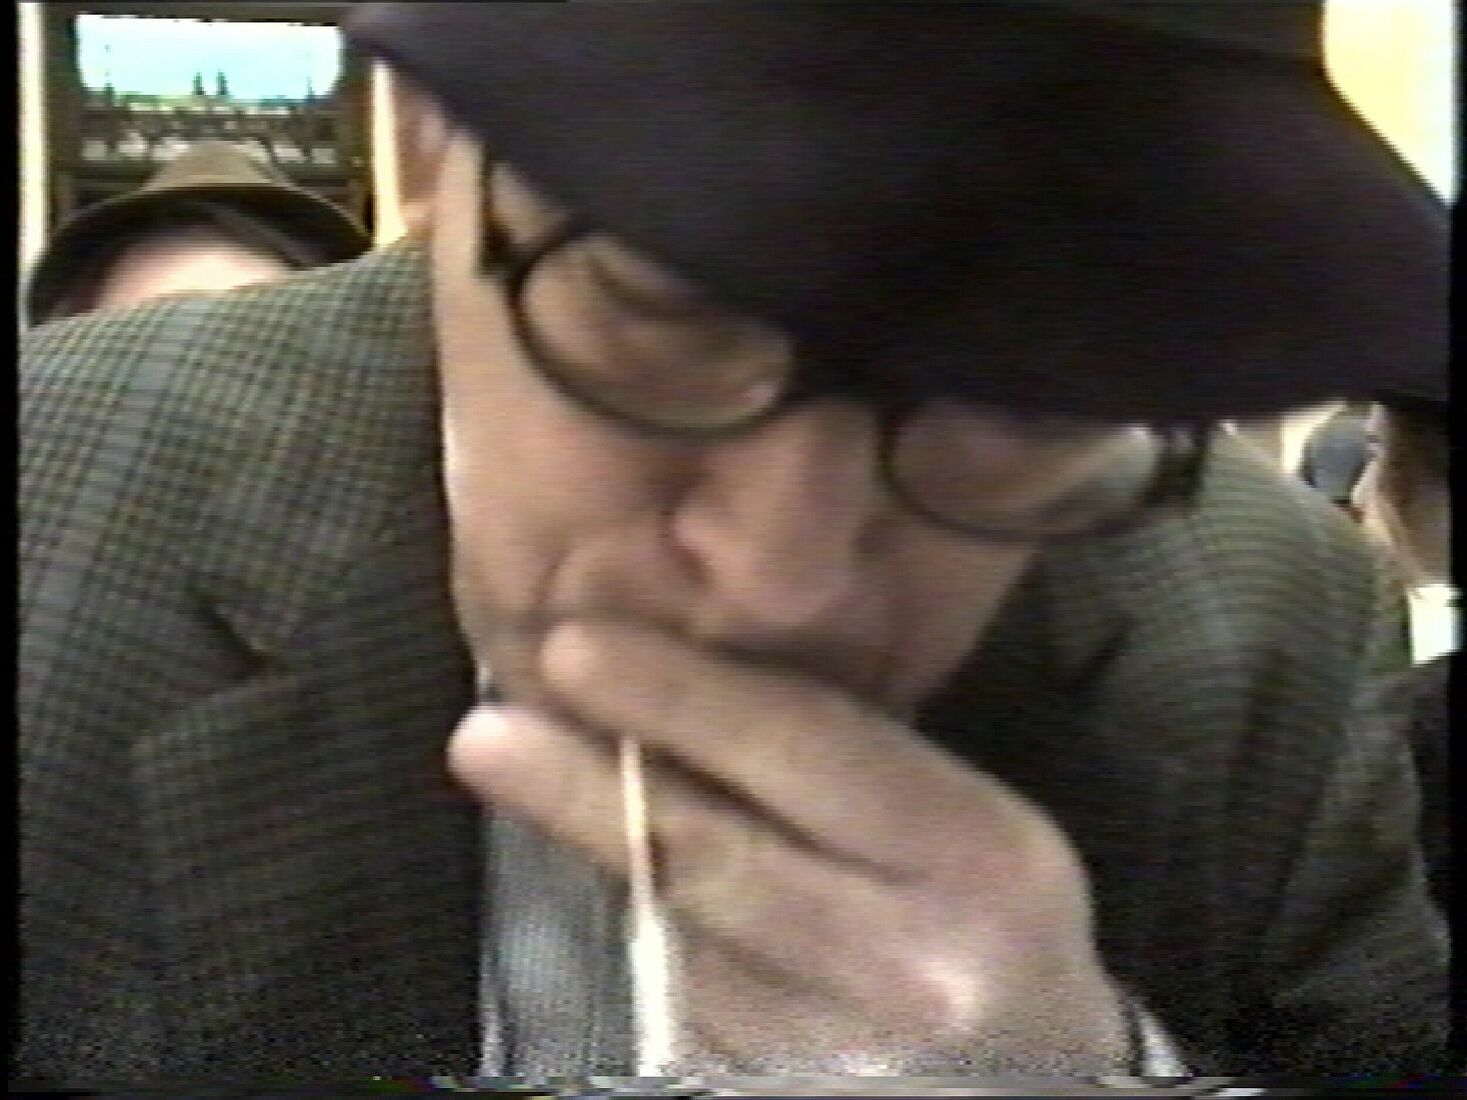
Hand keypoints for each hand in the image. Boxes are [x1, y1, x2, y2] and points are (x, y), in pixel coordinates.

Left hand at [448, 619, 1128, 1075]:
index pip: (809, 752)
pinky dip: (629, 917)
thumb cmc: (985, 919)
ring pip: (674, 931)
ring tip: (518, 767)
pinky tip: (608, 864)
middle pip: (715, 858)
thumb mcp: (952, 822)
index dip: (682, 694)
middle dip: (585, 784)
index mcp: (974, 857)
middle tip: (490, 730)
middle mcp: (910, 961)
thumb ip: (836, 759)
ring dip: (588, 844)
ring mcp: (836, 1051)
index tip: (578, 645)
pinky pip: (675, 996)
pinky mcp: (766, 1091)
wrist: (1037, 1077)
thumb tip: (670, 681)